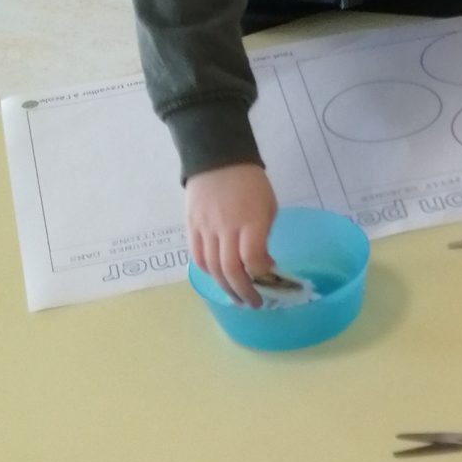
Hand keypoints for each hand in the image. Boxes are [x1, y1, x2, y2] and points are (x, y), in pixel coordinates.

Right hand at [185, 164, 277, 306]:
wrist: (218, 158)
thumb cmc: (251, 183)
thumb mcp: (268, 206)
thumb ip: (264, 235)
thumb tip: (262, 262)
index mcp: (250, 221)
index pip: (252, 258)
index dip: (260, 275)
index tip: (270, 279)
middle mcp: (226, 227)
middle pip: (230, 269)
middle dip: (243, 291)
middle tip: (253, 303)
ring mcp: (205, 227)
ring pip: (212, 267)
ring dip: (225, 287)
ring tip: (236, 297)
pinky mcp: (191, 226)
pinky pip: (197, 255)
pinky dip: (207, 271)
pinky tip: (218, 278)